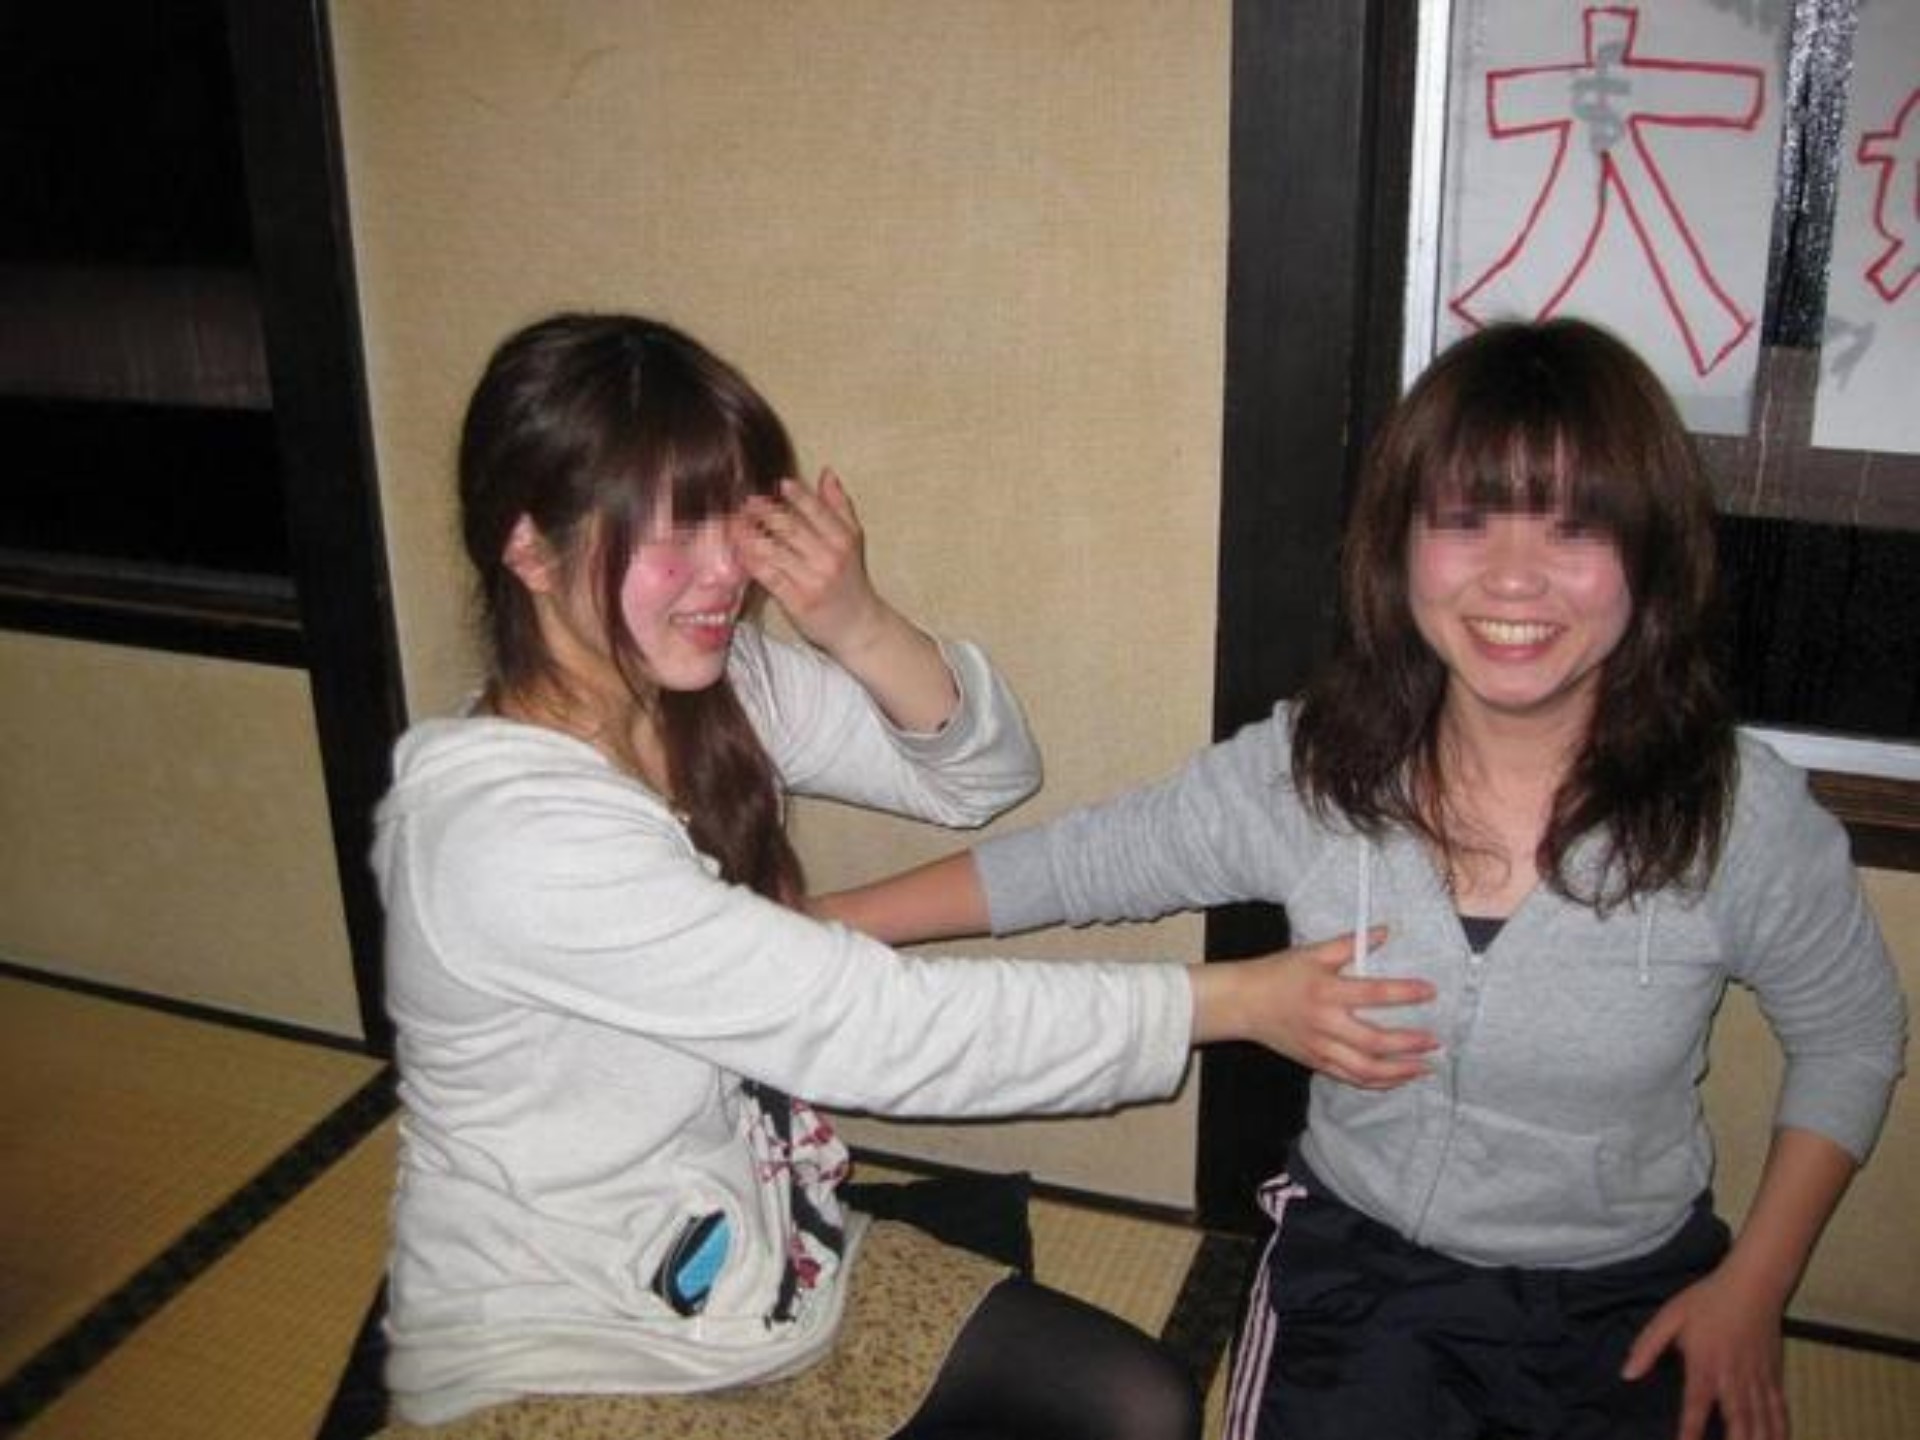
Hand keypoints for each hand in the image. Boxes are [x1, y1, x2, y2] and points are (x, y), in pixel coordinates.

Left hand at [734, 469, 883, 656]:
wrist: (857, 626)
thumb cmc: (851, 580)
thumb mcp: (853, 540)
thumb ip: (839, 506)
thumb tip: (827, 473)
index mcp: (842, 539)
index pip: (816, 510)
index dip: (795, 495)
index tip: (775, 483)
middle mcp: (828, 558)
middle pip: (790, 527)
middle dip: (764, 512)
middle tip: (745, 501)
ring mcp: (812, 580)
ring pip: (775, 550)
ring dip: (751, 535)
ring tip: (734, 522)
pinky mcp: (797, 602)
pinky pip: (769, 576)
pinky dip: (752, 562)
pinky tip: (740, 551)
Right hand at [1192, 929, 1437, 1087]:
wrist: (1242, 1003)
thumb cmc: (1278, 973)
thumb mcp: (1313, 952)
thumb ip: (1350, 943)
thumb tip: (1385, 931)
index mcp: (1327, 991)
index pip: (1374, 993)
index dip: (1405, 993)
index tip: (1430, 991)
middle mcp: (1326, 1023)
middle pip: (1375, 1041)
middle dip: (1409, 1043)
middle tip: (1435, 1041)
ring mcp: (1320, 1048)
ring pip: (1365, 1069)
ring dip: (1399, 1070)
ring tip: (1424, 1067)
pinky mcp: (1316, 1063)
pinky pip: (1351, 1078)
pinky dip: (1377, 1082)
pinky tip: (1398, 1078)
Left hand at [1622, 1268, 1787, 1439]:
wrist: (1752, 1285)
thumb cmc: (1707, 1300)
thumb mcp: (1670, 1317)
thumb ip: (1648, 1346)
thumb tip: (1627, 1374)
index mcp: (1706, 1365)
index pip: (1696, 1406)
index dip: (1690, 1432)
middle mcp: (1735, 1378)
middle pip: (1738, 1423)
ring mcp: (1759, 1380)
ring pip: (1762, 1422)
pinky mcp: (1775, 1376)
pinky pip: (1779, 1410)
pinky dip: (1780, 1430)